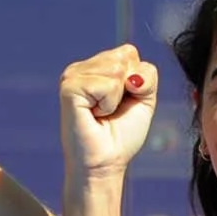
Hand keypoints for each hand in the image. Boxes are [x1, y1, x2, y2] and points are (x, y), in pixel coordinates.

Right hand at [60, 44, 156, 179]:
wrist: (105, 163)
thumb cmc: (121, 135)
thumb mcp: (144, 99)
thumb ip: (147, 75)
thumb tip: (130, 76)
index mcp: (96, 66)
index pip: (129, 52)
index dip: (137, 81)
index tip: (122, 104)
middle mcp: (81, 67)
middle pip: (125, 57)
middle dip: (128, 88)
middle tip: (110, 111)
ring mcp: (72, 75)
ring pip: (117, 69)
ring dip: (116, 99)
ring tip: (101, 113)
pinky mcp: (69, 87)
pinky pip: (106, 84)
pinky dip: (108, 105)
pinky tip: (94, 115)